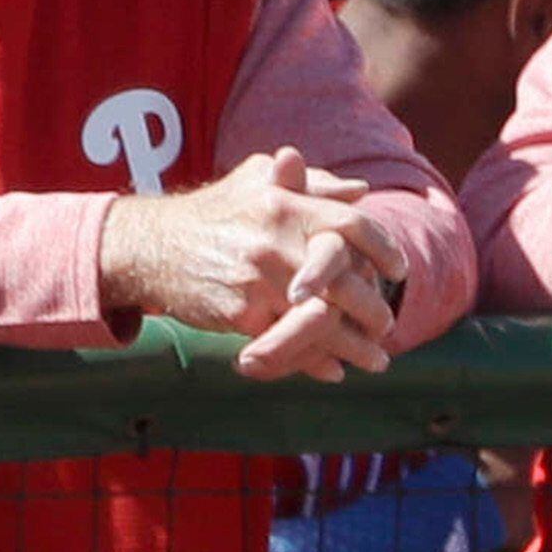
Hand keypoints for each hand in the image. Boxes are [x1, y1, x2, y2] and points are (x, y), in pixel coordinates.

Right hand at [98, 147, 408, 383]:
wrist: (152, 246)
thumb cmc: (212, 212)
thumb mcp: (256, 181)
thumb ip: (310, 184)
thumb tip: (359, 190)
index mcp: (286, 203)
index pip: (352, 224)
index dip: (383, 248)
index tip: (399, 270)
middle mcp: (277, 239)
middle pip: (346, 281)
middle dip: (373, 309)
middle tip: (388, 325)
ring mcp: (259, 279)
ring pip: (322, 320)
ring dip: (354, 346)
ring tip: (375, 360)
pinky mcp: (240, 313)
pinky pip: (289, 342)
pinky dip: (314, 361)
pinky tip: (332, 370)